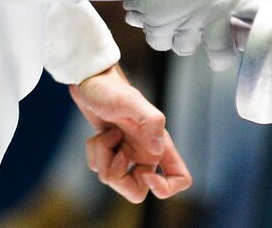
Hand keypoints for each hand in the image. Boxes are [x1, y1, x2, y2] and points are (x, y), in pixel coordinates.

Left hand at [71, 65, 191, 202]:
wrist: (91, 80)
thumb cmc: (112, 89)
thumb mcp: (131, 101)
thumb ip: (151, 121)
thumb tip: (158, 150)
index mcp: (159, 145)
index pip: (180, 179)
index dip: (166, 188)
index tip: (147, 175)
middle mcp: (146, 153)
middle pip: (137, 192)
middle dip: (119, 177)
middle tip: (116, 153)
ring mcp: (127, 154)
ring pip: (114, 180)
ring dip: (103, 158)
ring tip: (106, 135)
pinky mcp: (110, 152)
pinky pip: (100, 170)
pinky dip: (95, 154)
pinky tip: (99, 136)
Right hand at [105, 0, 262, 70]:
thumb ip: (229, 1)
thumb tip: (239, 36)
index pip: (258, 24)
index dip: (259, 37)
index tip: (260, 43)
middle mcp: (214, 9)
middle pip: (222, 54)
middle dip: (220, 56)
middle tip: (218, 52)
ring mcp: (186, 18)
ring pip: (185, 48)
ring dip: (179, 35)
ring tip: (173, 9)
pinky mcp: (158, 22)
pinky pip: (160, 42)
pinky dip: (156, 29)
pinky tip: (153, 7)